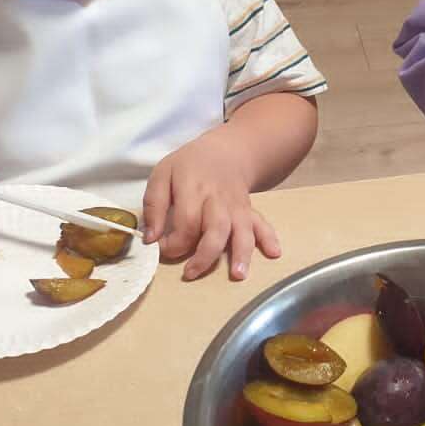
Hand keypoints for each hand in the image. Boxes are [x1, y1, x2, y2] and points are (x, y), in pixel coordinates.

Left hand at [142, 130, 280, 280]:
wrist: (225, 151)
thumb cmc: (189, 165)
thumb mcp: (162, 174)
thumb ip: (154, 205)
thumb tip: (150, 238)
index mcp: (193, 188)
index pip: (186, 221)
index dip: (173, 242)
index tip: (163, 250)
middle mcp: (217, 198)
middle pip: (216, 228)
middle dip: (205, 255)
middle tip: (191, 273)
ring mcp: (236, 206)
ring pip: (241, 230)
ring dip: (241, 252)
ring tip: (238, 274)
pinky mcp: (248, 210)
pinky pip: (261, 223)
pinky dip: (269, 238)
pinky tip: (274, 252)